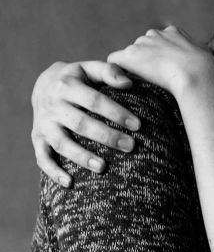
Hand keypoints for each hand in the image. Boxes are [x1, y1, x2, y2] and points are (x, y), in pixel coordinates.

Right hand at [32, 60, 139, 186]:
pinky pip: (42, 157)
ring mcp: (43, 123)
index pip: (95, 101)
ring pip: (62, 143)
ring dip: (82, 157)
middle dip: (107, 136)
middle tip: (131, 146)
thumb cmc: (77, 77)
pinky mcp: (37, 137)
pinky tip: (70, 183)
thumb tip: (129, 83)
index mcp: (68, 85)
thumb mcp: (89, 68)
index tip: (137, 125)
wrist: (43, 84)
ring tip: (104, 168)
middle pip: (81, 124)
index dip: (116, 113)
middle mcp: (53, 105)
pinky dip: (53, 172)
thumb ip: (109, 71)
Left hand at [107, 26, 213, 99]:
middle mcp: (155, 34)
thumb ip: (199, 58)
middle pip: (141, 48)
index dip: (159, 59)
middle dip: (144, 63)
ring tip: (139, 87)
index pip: (158, 43)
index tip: (164, 73)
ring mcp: (141, 44)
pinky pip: (114, 63)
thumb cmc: (207, 73)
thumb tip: (209, 68)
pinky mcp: (130, 55)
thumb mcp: (207, 58)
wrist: (198, 75)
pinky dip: (115, 74)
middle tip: (152, 83)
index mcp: (173, 32)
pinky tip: (122, 86)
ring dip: (132, 70)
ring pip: (129, 57)